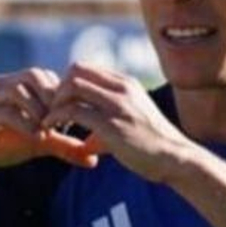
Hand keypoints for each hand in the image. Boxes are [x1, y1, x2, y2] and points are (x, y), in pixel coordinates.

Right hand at [0, 68, 94, 170]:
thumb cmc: (3, 144)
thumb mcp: (39, 144)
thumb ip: (64, 146)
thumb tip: (93, 159)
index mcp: (18, 85)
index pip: (48, 76)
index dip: (64, 94)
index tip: (75, 117)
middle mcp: (3, 84)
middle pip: (35, 74)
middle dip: (53, 97)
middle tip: (64, 120)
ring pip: (19, 89)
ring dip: (39, 109)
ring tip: (50, 130)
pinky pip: (4, 111)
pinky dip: (23, 123)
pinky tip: (36, 137)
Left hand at [43, 63, 195, 182]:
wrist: (176, 158)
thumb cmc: (154, 148)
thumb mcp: (132, 125)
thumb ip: (107, 129)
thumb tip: (87, 145)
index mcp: (127, 84)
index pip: (87, 68)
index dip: (68, 84)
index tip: (62, 104)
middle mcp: (122, 89)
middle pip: (76, 70)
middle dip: (58, 89)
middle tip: (52, 110)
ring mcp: (117, 105)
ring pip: (72, 86)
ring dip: (55, 102)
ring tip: (49, 120)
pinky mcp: (111, 125)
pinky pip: (73, 111)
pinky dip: (56, 117)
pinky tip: (51, 130)